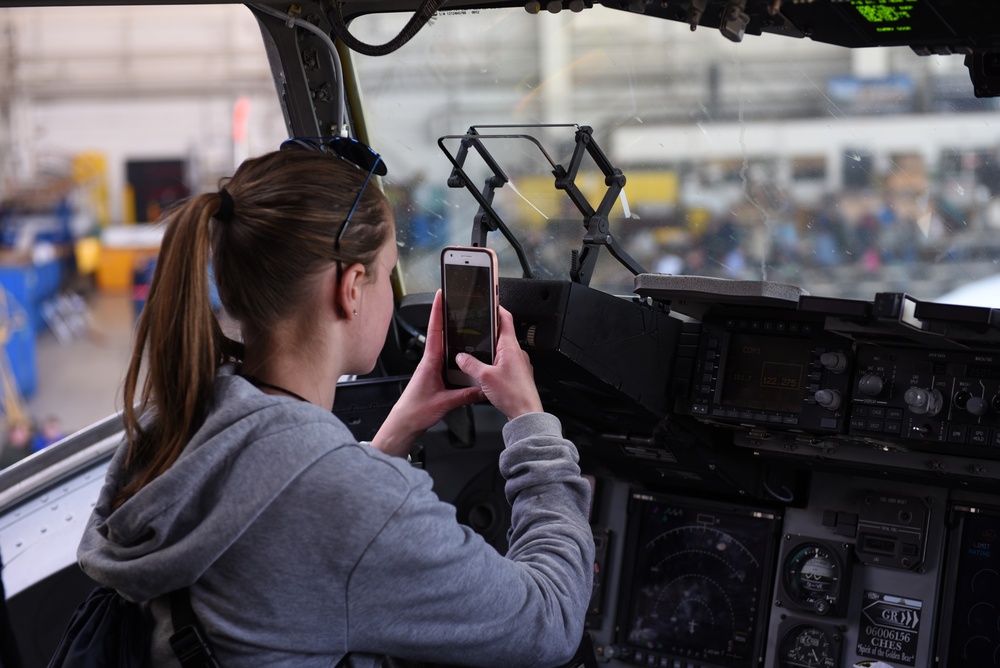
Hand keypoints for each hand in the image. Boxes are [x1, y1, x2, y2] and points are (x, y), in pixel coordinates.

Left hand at [371, 290, 484, 456]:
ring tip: (465, 324)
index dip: (438, 310)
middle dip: (448, 316)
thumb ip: (466, 395)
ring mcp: (432, 368)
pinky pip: (448, 361)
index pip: (435, 330)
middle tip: (457, 300)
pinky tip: (466, 357)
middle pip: (441, 333)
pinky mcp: (435, 376)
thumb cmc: (415, 411)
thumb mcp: (445, 403)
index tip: (442, 294)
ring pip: (446, 347)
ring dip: (454, 335)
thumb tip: (482, 388)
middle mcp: (430, 362)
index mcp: (430, 361)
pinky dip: (457, 355)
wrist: (404, 424)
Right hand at [455, 304, 542, 420]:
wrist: (526, 413)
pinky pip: (505, 362)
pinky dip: (495, 362)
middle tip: (478, 328)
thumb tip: (461, 357)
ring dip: (491, 349)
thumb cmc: (513, 395)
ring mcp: (519, 363)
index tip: (490, 301)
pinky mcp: (518, 374)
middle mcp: (517, 352)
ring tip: (478, 352)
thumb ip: (470, 365)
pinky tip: (487, 371)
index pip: (505, 318)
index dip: (497, 308)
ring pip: (502, 349)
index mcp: (510, 347)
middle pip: (502, 333)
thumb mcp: (485, 377)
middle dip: (489, 331)